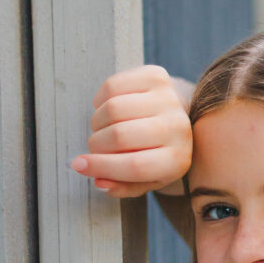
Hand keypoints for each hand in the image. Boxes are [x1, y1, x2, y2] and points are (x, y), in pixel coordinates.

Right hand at [69, 65, 192, 197]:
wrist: (185, 116)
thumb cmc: (160, 152)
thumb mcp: (148, 178)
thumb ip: (124, 186)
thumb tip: (99, 182)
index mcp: (176, 160)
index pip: (134, 166)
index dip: (101, 167)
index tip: (78, 166)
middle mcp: (177, 128)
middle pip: (120, 136)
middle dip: (96, 144)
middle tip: (95, 147)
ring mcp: (168, 99)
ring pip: (113, 109)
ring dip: (97, 122)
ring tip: (102, 129)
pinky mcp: (156, 76)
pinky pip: (112, 86)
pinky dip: (100, 100)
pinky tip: (107, 109)